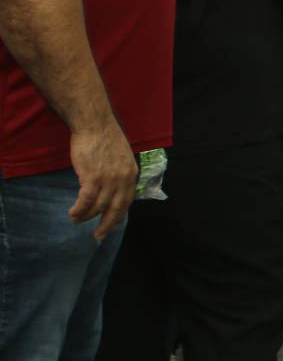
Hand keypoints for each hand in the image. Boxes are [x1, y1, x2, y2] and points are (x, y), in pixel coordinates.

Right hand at [69, 119, 135, 240]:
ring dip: (86, 217)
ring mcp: (109, 179)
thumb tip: (113, 190)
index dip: (118, 215)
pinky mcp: (93, 177)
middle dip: (107, 225)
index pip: (127, 201)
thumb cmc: (105, 139)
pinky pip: (85, 200)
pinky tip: (73, 213)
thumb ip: (119, 174)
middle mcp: (123, 179)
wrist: (95, 125)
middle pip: (116, 209)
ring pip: (98, 206)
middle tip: (98, 236)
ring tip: (77, 220)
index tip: (110, 225)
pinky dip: (79, 209)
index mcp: (132, 175)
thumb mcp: (121, 158)